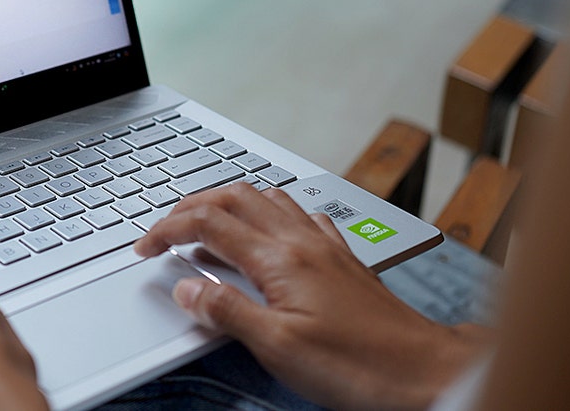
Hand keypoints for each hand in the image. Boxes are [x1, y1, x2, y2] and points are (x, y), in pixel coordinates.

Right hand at [134, 182, 490, 410]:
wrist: (424, 370)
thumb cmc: (358, 365)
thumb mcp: (278, 347)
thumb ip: (227, 311)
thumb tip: (187, 287)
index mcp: (279, 259)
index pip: (208, 224)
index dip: (168, 230)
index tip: (145, 247)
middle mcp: (302, 241)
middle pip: (235, 197)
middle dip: (192, 205)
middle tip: (165, 227)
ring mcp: (325, 246)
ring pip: (268, 198)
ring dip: (229, 202)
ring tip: (207, 222)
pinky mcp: (343, 258)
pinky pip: (301, 215)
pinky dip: (271, 212)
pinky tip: (271, 230)